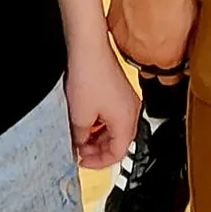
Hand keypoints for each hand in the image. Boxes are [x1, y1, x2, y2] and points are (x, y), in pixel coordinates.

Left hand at [65, 46, 139, 169]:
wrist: (88, 48)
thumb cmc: (89, 75)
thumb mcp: (79, 116)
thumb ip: (80, 138)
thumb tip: (78, 146)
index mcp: (127, 120)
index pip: (118, 153)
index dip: (98, 162)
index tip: (82, 162)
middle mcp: (132, 111)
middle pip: (118, 142)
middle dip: (97, 150)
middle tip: (78, 151)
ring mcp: (126, 101)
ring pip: (114, 129)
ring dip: (96, 137)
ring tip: (78, 136)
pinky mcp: (118, 92)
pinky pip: (111, 116)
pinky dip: (98, 123)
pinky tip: (84, 121)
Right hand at [109, 0, 195, 74]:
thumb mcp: (195, 20)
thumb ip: (190, 43)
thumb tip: (190, 51)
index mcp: (165, 57)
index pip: (170, 78)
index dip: (177, 67)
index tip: (180, 58)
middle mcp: (140, 55)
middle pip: (150, 68)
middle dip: (159, 58)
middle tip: (167, 40)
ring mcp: (122, 41)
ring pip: (133, 53)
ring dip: (142, 45)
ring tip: (152, 25)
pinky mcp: (111, 25)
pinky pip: (121, 36)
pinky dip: (129, 30)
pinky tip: (139, 16)